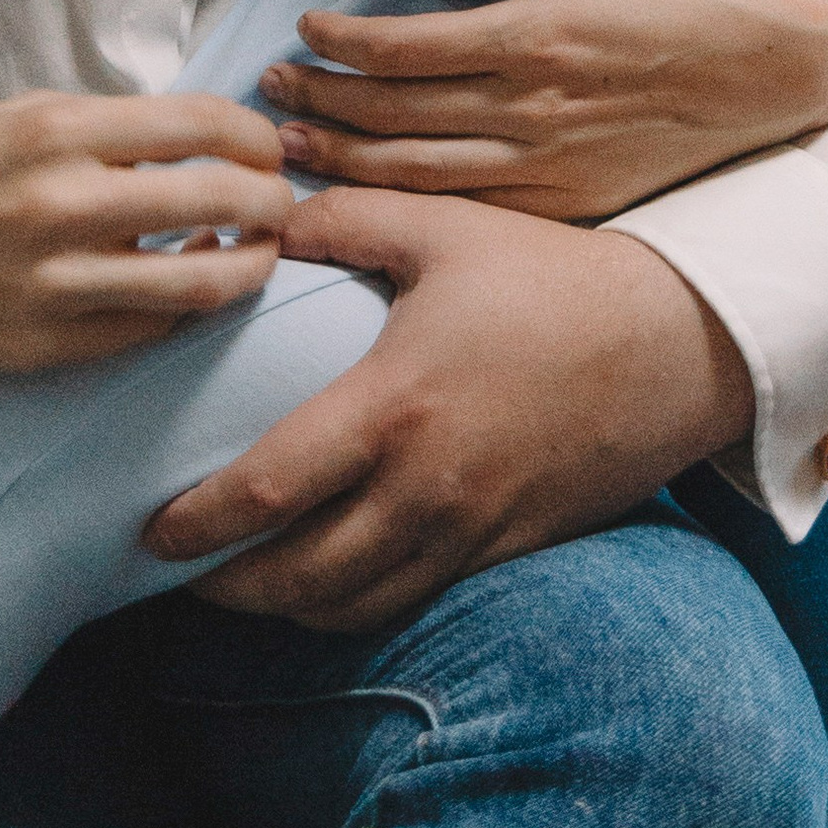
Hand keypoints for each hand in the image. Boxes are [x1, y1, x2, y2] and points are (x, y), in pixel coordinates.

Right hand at [0, 94, 294, 388]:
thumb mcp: (9, 120)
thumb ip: (102, 128)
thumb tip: (199, 137)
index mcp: (54, 130)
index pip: (202, 124)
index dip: (256, 136)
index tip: (267, 148)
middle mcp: (62, 203)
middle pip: (223, 199)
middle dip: (274, 202)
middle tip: (280, 205)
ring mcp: (56, 283)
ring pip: (203, 283)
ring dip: (250, 267)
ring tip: (255, 255)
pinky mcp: (47, 346)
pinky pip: (151, 332)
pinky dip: (186, 311)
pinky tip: (187, 290)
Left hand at [143, 188, 754, 628]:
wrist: (678, 343)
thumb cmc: (554, 278)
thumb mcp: (444, 227)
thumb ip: (342, 220)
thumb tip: (262, 224)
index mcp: (394, 407)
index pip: (266, 491)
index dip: (194, 524)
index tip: (149, 529)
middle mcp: (424, 488)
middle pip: (295, 579)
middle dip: (225, 586)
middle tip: (181, 567)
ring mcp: (468, 530)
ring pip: (350, 607)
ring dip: (284, 607)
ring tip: (245, 579)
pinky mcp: (505, 549)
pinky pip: (410, 601)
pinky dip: (353, 605)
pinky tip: (329, 579)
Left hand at [260, 0, 827, 215]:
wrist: (785, 63)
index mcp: (537, 33)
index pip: (404, 46)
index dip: (340, 43)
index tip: (303, 31)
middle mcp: (534, 106)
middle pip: (394, 115)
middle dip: (320, 106)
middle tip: (269, 95)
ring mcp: (554, 164)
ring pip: (420, 172)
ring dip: (346, 160)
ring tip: (293, 149)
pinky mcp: (576, 200)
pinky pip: (473, 209)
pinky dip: (410, 205)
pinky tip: (371, 196)